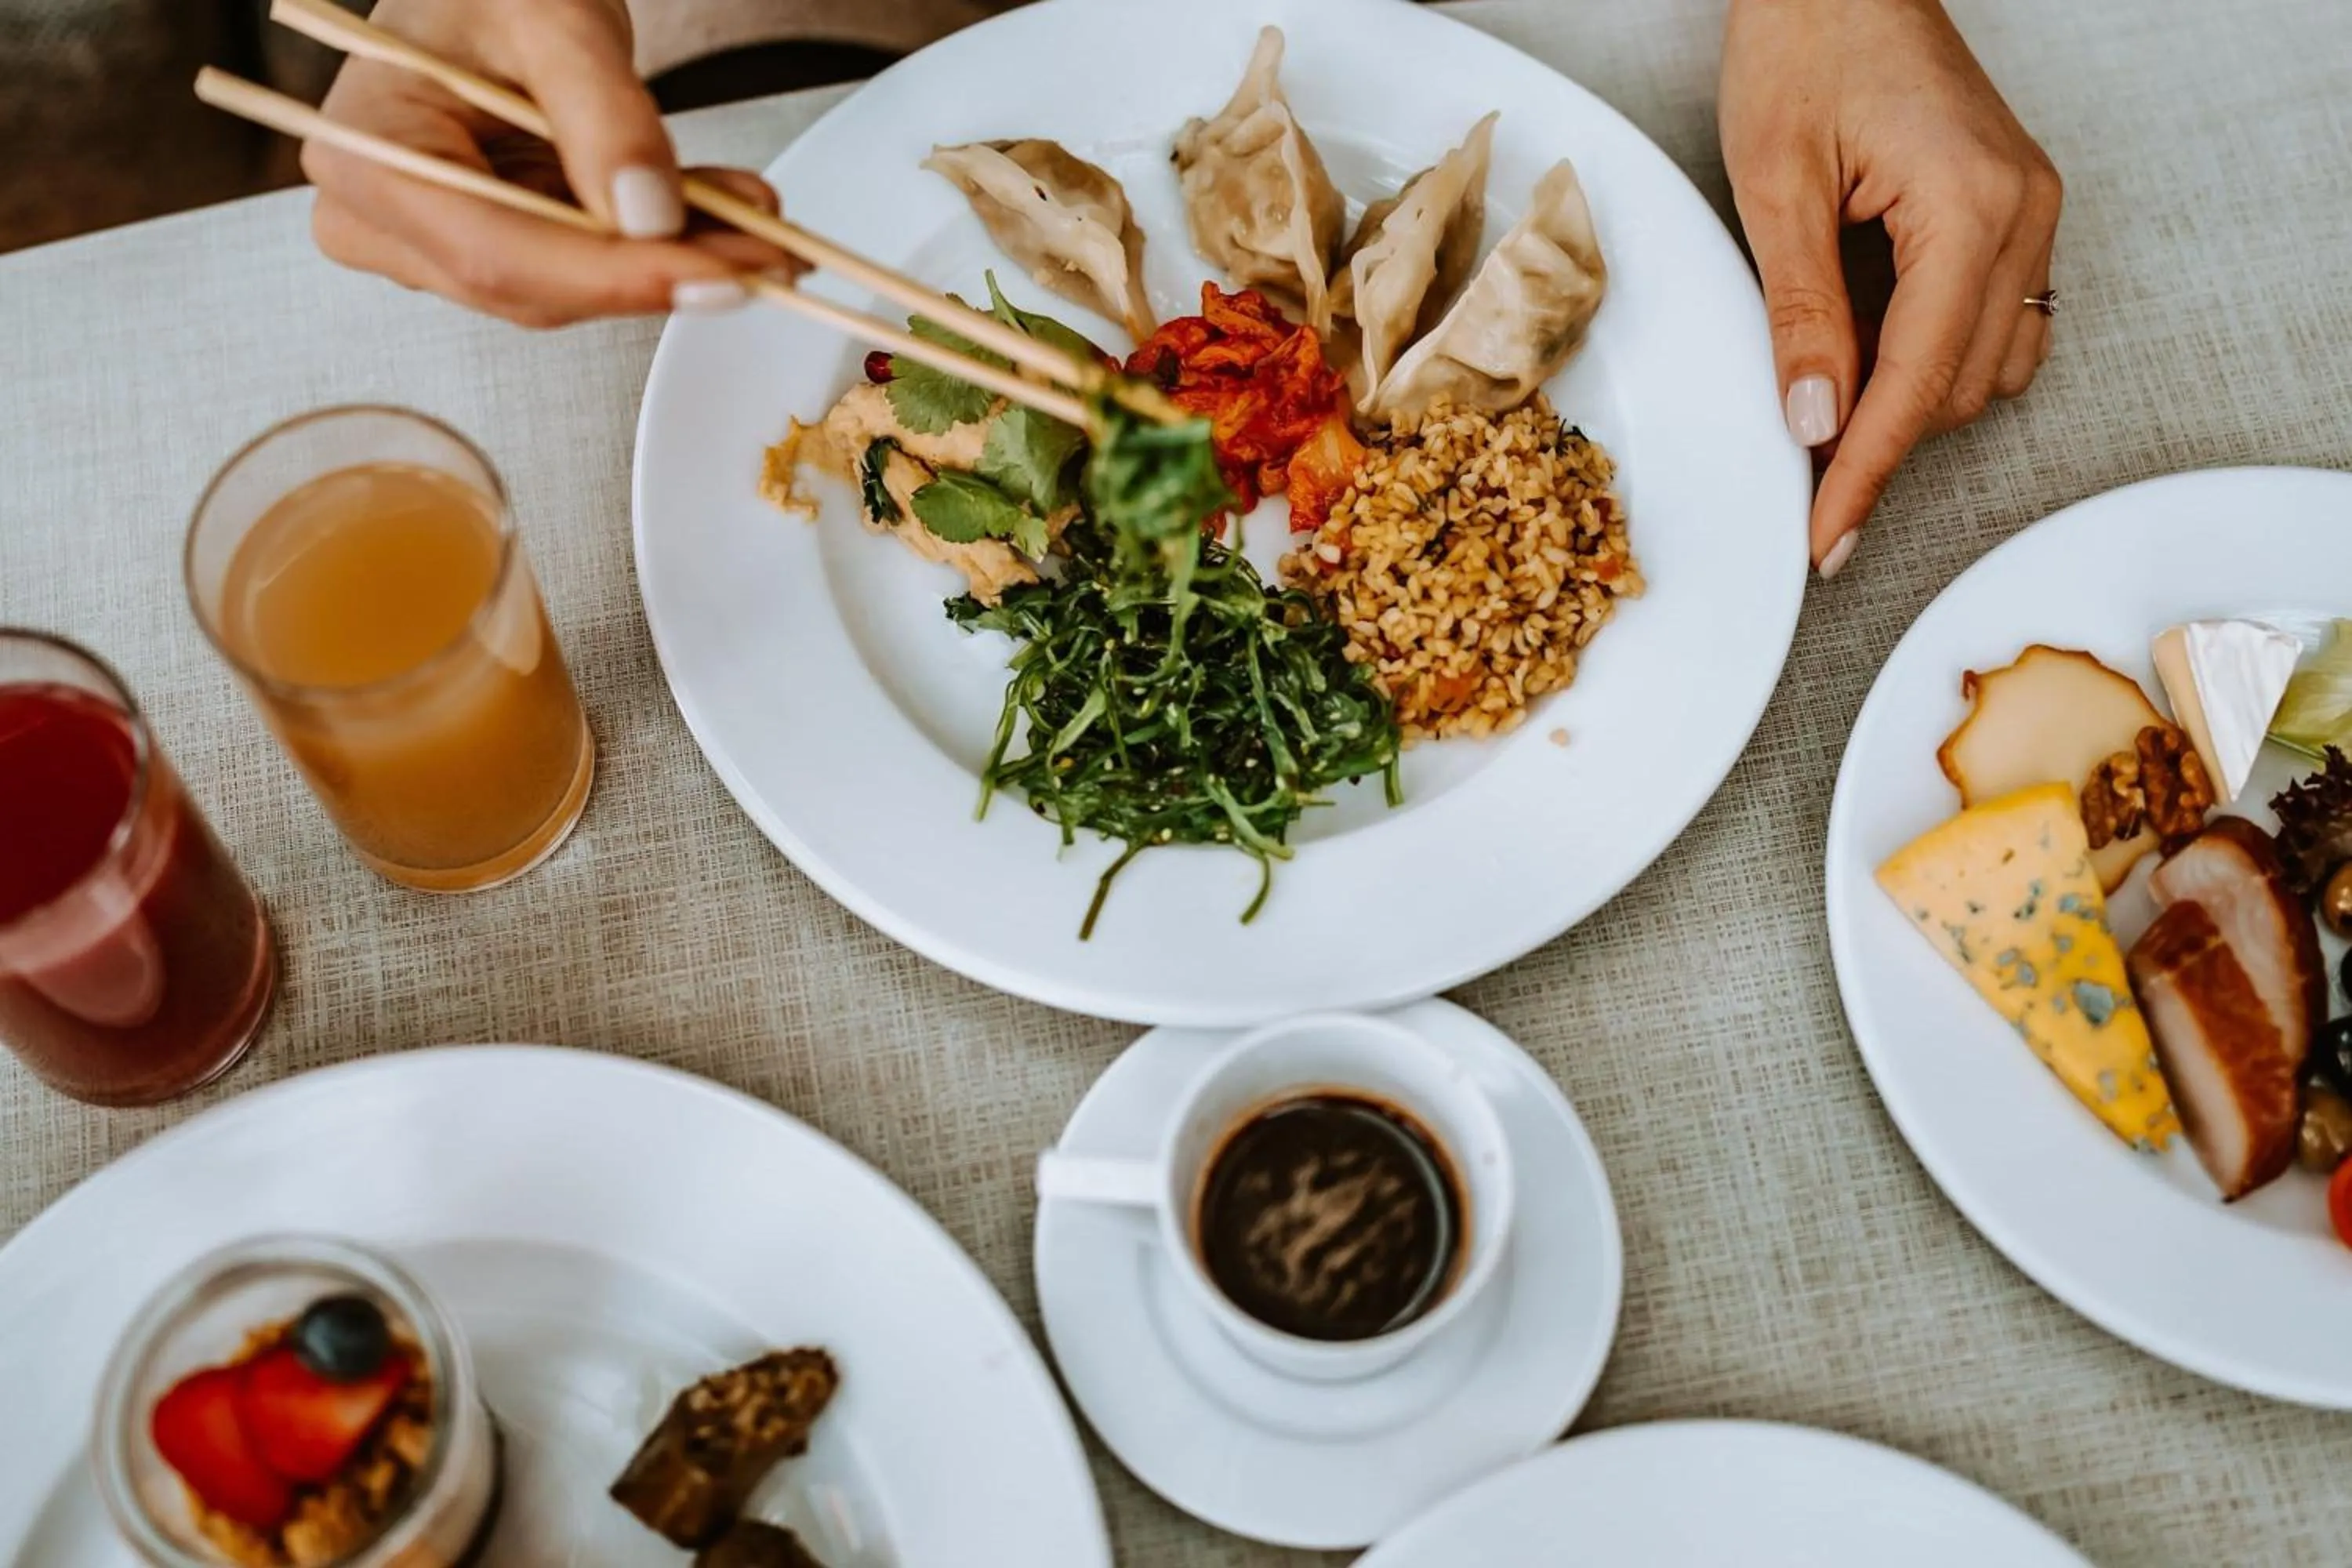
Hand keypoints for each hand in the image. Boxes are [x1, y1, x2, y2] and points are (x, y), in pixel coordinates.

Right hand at [304, 0, 791, 327]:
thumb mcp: (549, 15)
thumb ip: (601, 112)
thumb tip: (650, 218)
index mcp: (365, 155)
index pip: (496, 253)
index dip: (613, 279)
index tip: (718, 277)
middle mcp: (381, 217)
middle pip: (536, 285)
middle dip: (660, 274)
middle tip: (771, 257)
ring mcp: (432, 238)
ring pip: (572, 286)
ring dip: (677, 260)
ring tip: (768, 232)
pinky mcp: (489, 239)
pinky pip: (585, 262)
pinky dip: (664, 241)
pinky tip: (734, 218)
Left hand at [1719, 0, 2061, 574]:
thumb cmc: (1803, 44)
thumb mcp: (1776, 185)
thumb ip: (1802, 312)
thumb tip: (1815, 421)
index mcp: (1969, 207)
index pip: (1918, 381)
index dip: (1865, 472)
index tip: (1825, 540)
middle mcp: (2022, 212)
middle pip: (1961, 386)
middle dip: (1882, 441)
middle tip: (1804, 483)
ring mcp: (2029, 210)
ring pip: (1986, 366)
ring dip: (1910, 404)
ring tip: (1828, 409)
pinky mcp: (2013, 208)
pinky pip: (1994, 319)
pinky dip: (1932, 360)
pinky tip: (1868, 358)